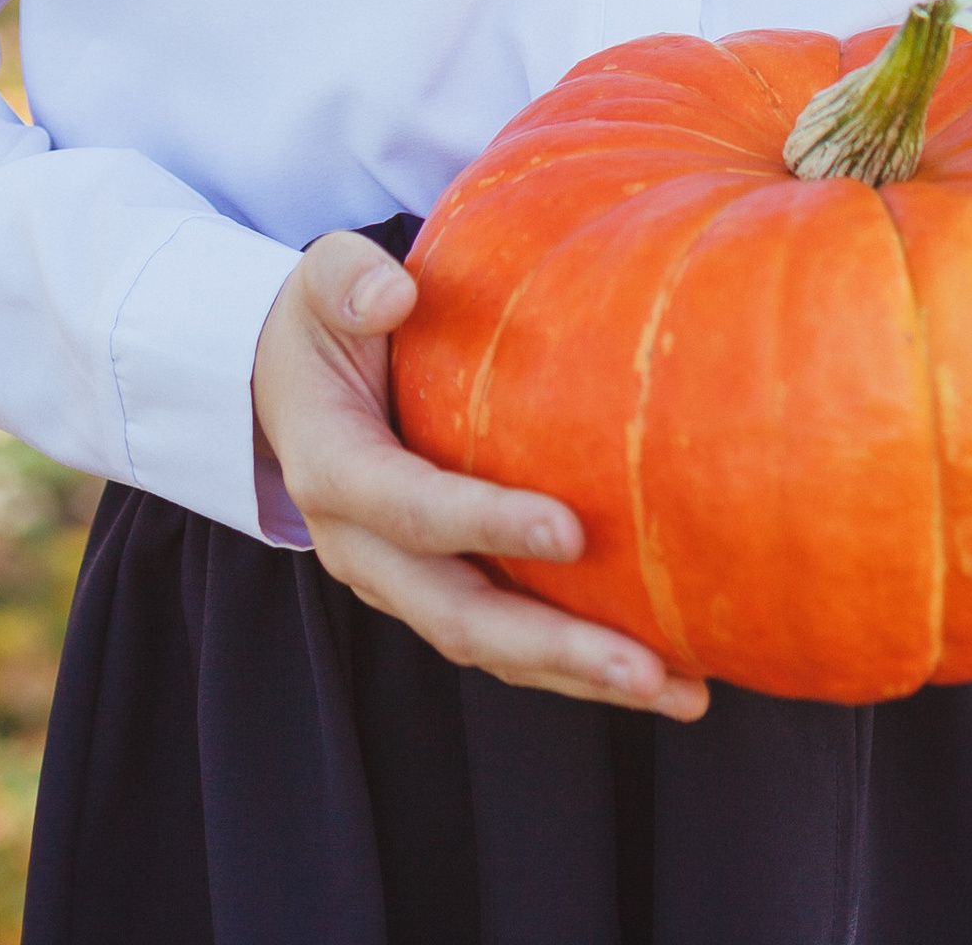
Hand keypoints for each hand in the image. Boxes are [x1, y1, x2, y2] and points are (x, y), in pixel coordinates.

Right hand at [250, 231, 708, 720]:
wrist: (291, 384)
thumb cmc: (324, 324)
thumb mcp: (322, 285)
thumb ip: (349, 283)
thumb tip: (395, 295)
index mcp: (334, 471)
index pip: (411, 510)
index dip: (485, 525)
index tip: (571, 532)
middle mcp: (363, 548)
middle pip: (459, 616)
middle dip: (556, 648)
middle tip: (647, 665)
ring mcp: (401, 581)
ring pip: (490, 647)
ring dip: (581, 676)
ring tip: (680, 689)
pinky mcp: (438, 589)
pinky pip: (506, 640)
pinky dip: (574, 663)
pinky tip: (659, 670)